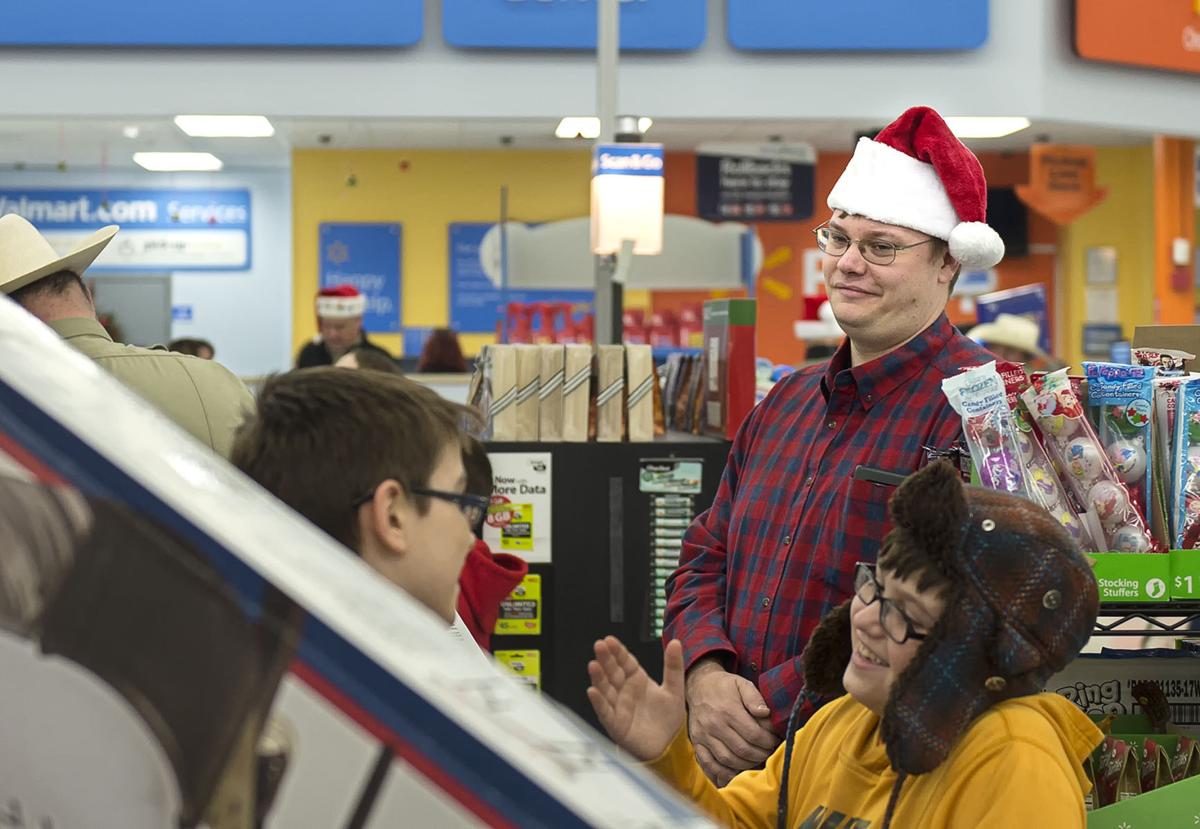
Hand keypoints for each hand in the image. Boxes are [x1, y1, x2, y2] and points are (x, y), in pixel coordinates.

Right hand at [587, 637, 685, 761]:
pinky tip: (592, 691)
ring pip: (605, 689)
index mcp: (637, 680)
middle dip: (605, 659)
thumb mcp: (674, 689)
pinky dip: (598, 702)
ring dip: (598, 678)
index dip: (617, 651)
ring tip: (593, 665)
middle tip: (599, 646)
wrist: (669, 746)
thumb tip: (676, 642)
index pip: (625, 662)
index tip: (609, 640)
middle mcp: (624, 691)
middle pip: (613, 672)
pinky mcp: (616, 724)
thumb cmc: (668, 718)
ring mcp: (618, 706)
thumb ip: (673, 666)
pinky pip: (605, 711)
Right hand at [684, 659, 778, 785]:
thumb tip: (766, 713)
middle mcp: (714, 725)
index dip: (768, 741)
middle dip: (761, 755)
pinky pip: (708, 764)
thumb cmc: (725, 686)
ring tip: (756, 760)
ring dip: (746, 765)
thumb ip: (754, 697)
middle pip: (742, 750)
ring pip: (727, 760)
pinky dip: (722, 773)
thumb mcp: (741, 684)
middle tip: (769, 752)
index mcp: (728, 710)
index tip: (775, 740)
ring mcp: (703, 736)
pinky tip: (735, 774)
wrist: (698, 686)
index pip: (753, 734)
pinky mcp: (696, 743)